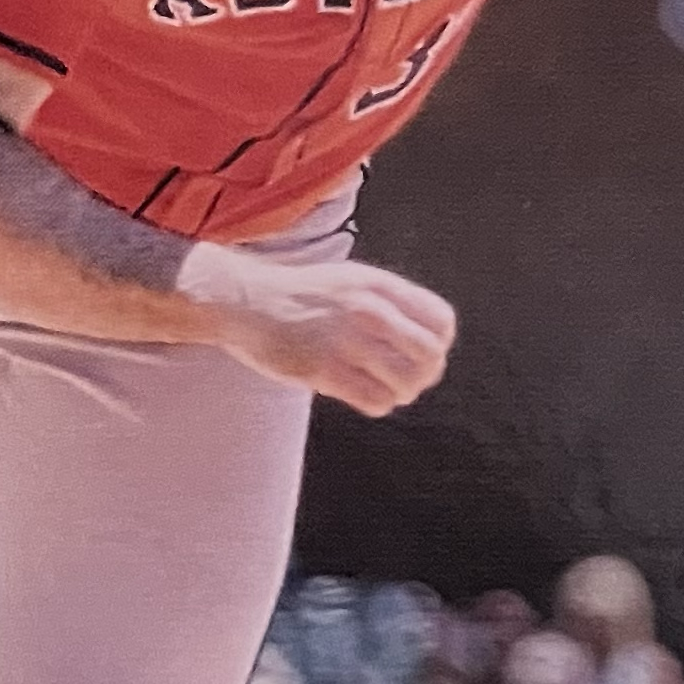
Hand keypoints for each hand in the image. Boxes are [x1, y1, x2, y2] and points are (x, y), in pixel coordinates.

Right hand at [178, 242, 456, 414]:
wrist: (243, 299)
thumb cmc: (300, 295)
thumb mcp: (349, 280)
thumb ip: (389, 301)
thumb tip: (432, 340)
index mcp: (377, 284)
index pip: (441, 321)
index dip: (439, 344)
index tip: (420, 353)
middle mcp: (366, 309)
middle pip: (429, 354)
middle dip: (426, 373)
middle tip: (409, 380)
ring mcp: (343, 339)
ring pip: (406, 381)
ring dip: (402, 392)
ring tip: (387, 389)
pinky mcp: (321, 369)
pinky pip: (374, 399)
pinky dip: (378, 404)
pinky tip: (365, 396)